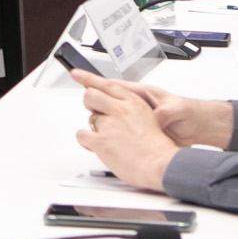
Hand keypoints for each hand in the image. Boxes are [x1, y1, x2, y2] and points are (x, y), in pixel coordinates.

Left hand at [73, 74, 187, 190]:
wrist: (160, 165)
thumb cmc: (157, 148)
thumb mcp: (150, 120)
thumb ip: (132, 113)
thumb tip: (118, 113)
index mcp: (133, 102)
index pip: (108, 85)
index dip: (89, 78)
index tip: (77, 74)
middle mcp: (120, 110)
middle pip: (91, 96)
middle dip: (91, 104)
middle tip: (96, 113)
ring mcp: (109, 124)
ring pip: (90, 119)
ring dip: (96, 129)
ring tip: (110, 140)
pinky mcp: (101, 140)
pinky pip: (83, 135)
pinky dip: (86, 141)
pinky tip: (96, 146)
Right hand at [83, 73, 231, 146]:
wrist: (200, 129)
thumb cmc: (190, 114)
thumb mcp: (178, 109)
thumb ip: (165, 112)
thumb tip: (156, 117)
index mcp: (141, 95)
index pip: (112, 85)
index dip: (93, 80)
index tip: (77, 75)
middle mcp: (135, 106)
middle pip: (104, 99)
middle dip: (91, 100)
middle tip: (83, 103)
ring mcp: (134, 120)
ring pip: (108, 117)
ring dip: (99, 120)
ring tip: (91, 126)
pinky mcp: (137, 134)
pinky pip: (117, 134)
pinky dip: (108, 136)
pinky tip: (101, 140)